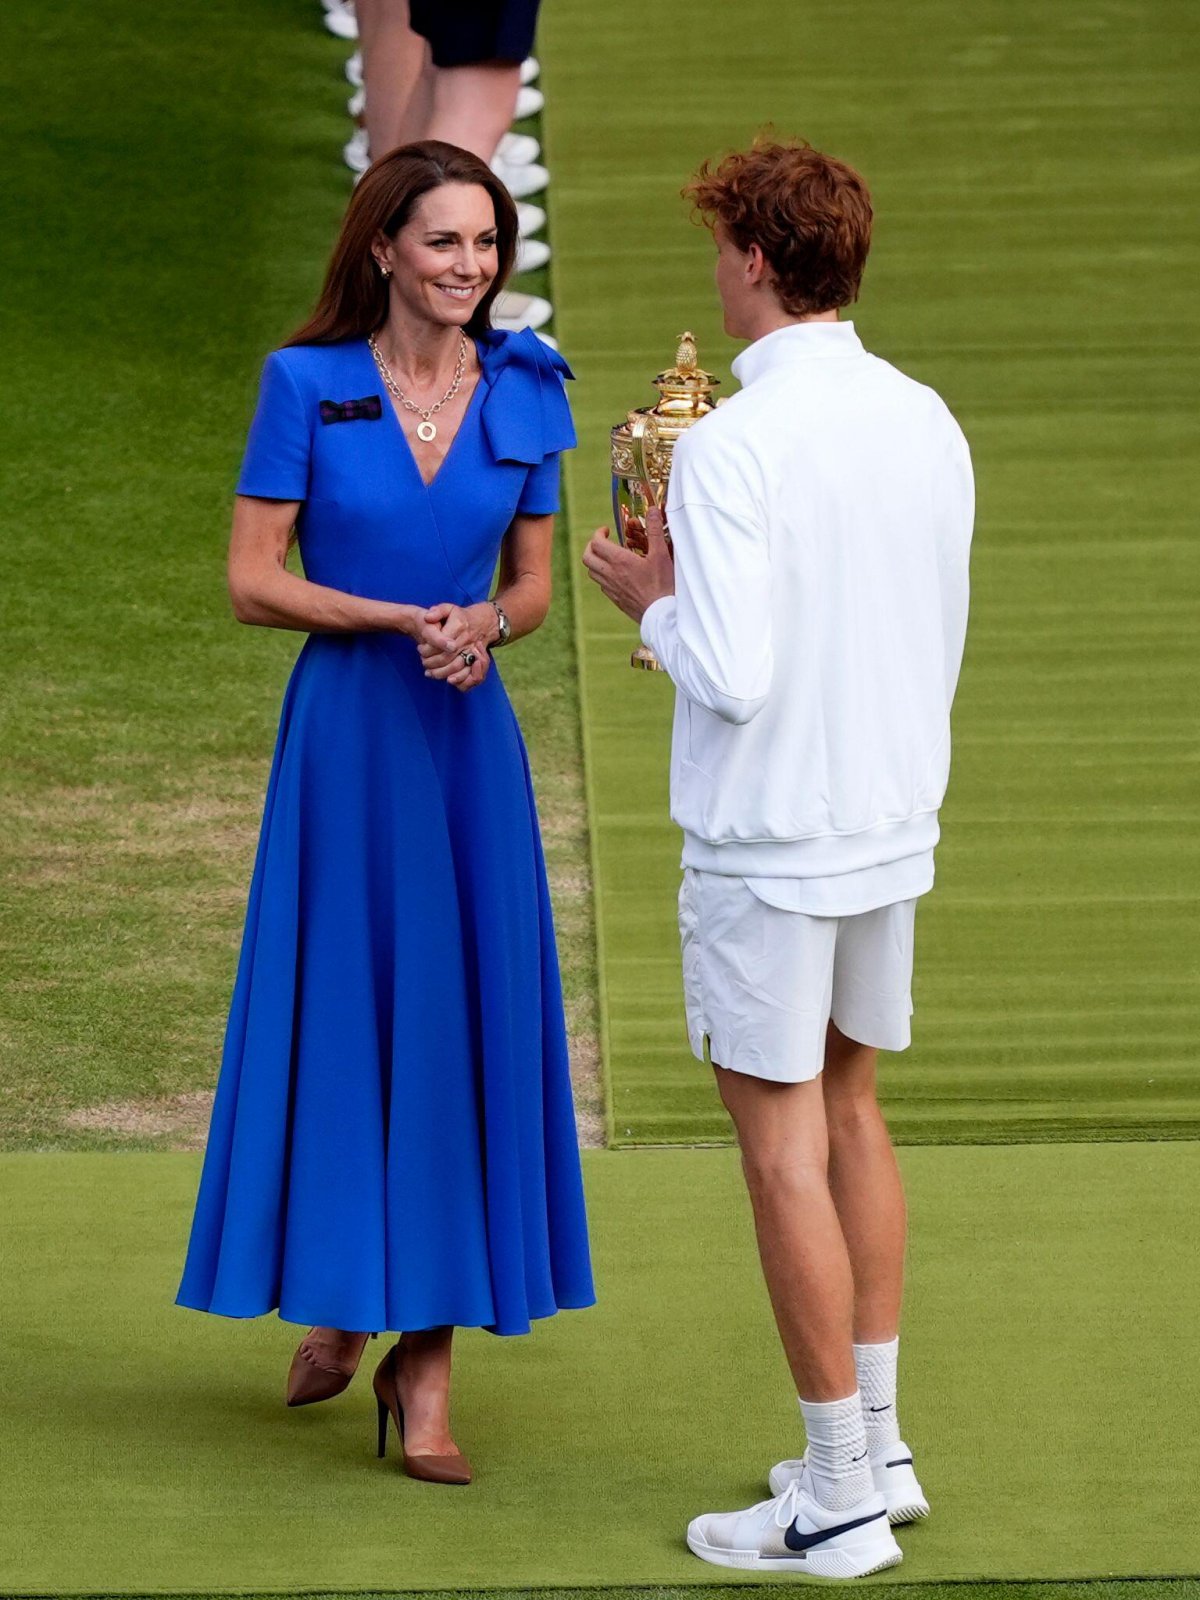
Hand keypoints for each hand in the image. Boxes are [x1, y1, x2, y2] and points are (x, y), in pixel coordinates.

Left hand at [418, 602, 490, 691]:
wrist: (482, 623)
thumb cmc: (459, 617)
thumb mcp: (448, 609)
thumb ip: (437, 611)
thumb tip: (427, 618)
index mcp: (459, 625)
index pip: (442, 641)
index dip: (429, 648)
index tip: (420, 649)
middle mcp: (467, 639)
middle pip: (448, 656)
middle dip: (432, 662)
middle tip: (423, 661)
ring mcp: (473, 650)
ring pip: (457, 666)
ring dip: (441, 673)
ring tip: (429, 672)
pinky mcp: (477, 660)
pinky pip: (471, 675)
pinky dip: (459, 680)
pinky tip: (447, 680)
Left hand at [582, 501, 673, 622]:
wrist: (662, 614)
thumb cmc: (663, 585)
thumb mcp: (661, 554)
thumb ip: (654, 530)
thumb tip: (651, 510)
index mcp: (619, 561)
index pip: (596, 542)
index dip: (598, 533)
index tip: (607, 530)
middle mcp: (610, 574)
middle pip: (587, 557)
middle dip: (591, 546)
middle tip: (602, 542)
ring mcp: (611, 588)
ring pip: (592, 571)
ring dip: (596, 561)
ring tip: (608, 556)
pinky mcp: (615, 599)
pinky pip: (601, 585)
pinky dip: (603, 575)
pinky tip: (616, 574)